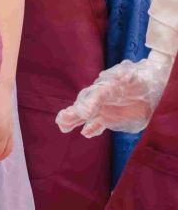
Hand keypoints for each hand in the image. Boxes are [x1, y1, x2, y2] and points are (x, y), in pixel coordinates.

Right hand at [56, 58, 170, 136]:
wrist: (147, 91)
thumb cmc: (139, 81)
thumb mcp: (134, 76)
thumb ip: (127, 76)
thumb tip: (124, 76)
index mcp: (106, 88)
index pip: (95, 95)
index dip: (89, 104)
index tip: (85, 114)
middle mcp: (100, 99)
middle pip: (84, 105)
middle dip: (73, 113)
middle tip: (62, 119)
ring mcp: (102, 109)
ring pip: (85, 116)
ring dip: (74, 121)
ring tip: (63, 127)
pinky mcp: (108, 119)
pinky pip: (97, 124)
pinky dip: (91, 129)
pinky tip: (84, 133)